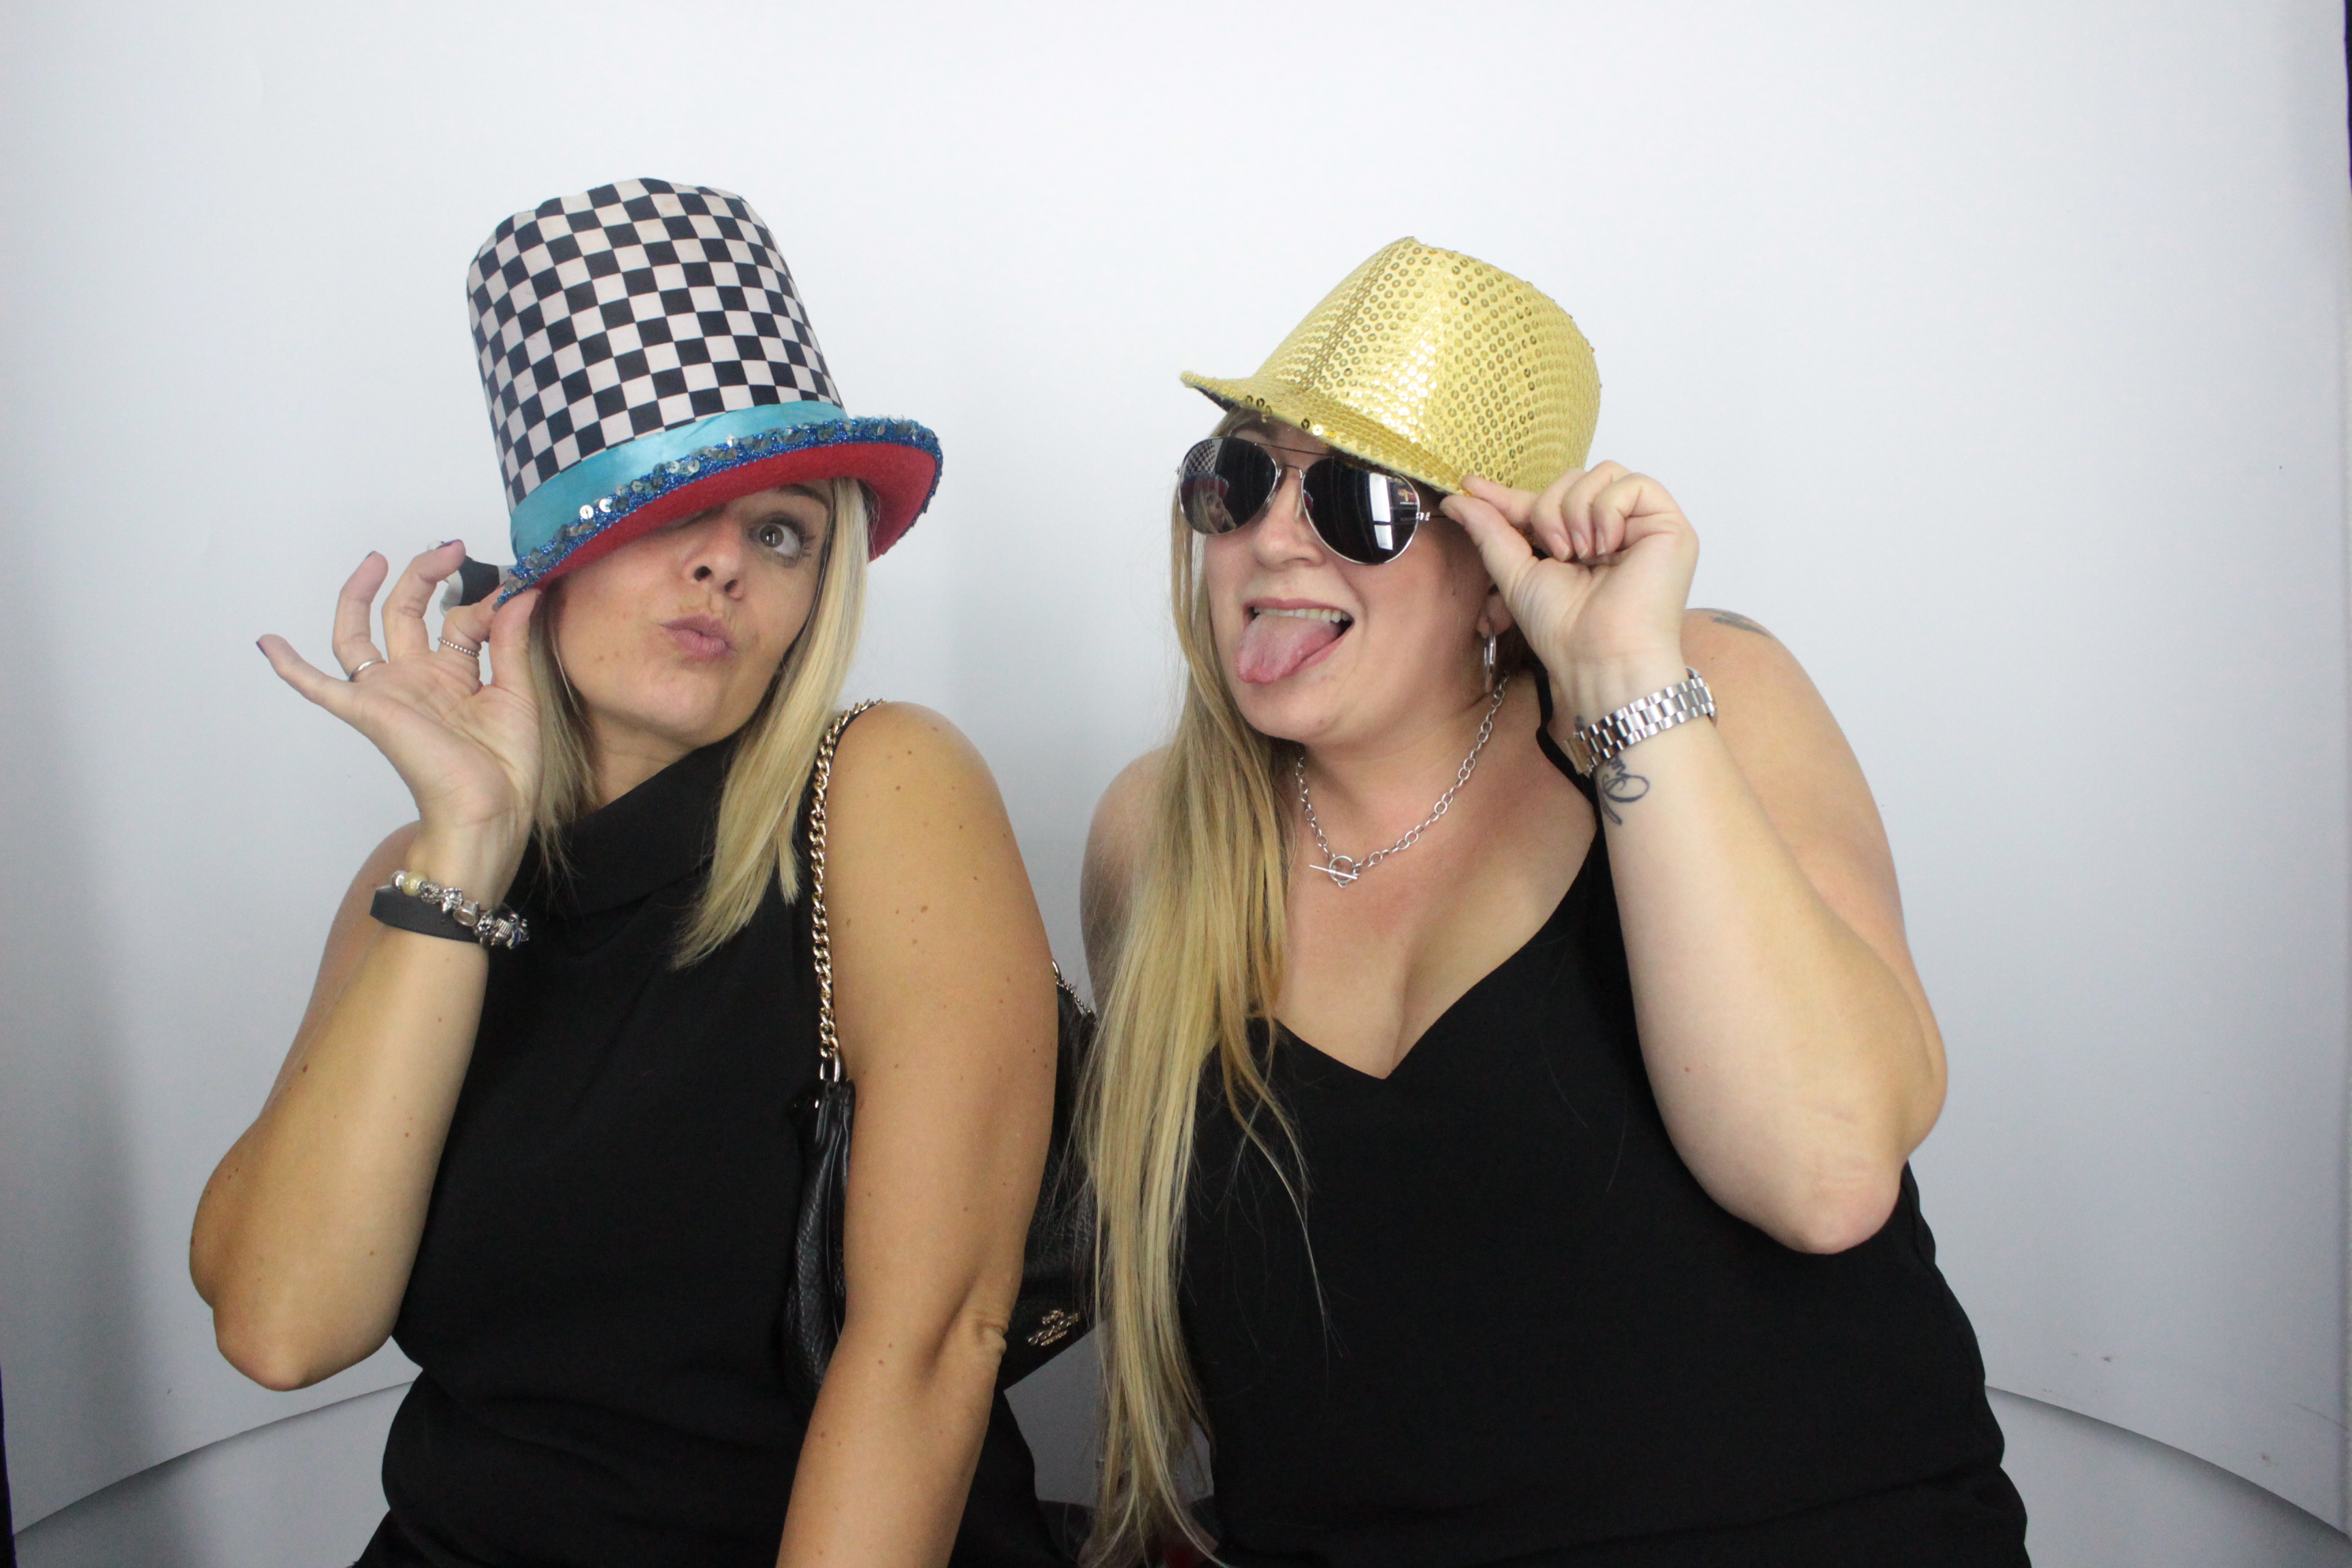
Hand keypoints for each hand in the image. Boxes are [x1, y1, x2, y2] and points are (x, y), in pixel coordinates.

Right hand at [258, 543, 543, 894]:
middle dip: (423, 576)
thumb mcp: (518, 693)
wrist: (490, 811)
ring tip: (376, 558)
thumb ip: (511, 642)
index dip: (487, 601)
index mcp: (454, 676)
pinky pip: (318, 687)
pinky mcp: (367, 711)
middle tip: (449, 547)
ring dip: (361, 595)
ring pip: (358, 636)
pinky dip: (291, 666)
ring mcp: (389, 693)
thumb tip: (521, 592)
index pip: (460, 620)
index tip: (517, 588)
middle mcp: (417, 679)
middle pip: (405, 614)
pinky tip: (267, 641)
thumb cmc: (508, 766)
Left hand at [1443, 462, 1699, 714]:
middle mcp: (1614, 530)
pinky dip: (1608, 511)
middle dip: (1548, 510)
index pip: (1545, 501)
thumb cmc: (1564, 629)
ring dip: (1576, 512)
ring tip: (1581, 555)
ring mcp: (1643, 526)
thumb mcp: (1516, 573)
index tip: (1470, 485)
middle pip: (1573, 478)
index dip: (1510, 494)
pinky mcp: (1670, 524)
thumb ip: (1490, 531)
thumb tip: (1457, 499)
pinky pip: (1634, 483)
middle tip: (1556, 554)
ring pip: (1601, 474)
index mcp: (1581, 542)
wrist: (1600, 656)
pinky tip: (1606, 547)